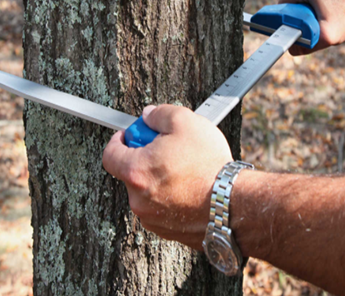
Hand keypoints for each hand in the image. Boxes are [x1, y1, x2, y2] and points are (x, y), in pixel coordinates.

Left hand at [102, 104, 232, 250]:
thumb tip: (149, 116)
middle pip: (130, 172)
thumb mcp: (184, 121)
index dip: (118, 140)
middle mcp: (139, 199)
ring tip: (184, 168)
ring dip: (158, 178)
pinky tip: (190, 186)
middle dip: (145, 157)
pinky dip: (171, 196)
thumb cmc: (209, 166)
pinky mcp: (169, 231)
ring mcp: (153, 218)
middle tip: (166, 148)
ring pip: (147, 191)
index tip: (128, 135)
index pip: (109, 154)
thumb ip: (159, 114)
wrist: (234, 204)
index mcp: (136, 172)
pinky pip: (162, 207)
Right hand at [279, 0, 344, 54]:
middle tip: (319, 19)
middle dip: (301, 14)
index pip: (283, 7)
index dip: (291, 21)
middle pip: (290, 0)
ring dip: (307, 6)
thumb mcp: (329, 35)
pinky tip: (327, 1)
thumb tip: (291, 48)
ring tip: (326, 9)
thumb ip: (307, 45)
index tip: (306, 25)